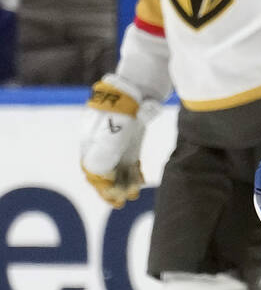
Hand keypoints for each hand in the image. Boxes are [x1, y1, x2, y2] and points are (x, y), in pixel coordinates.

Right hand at [80, 76, 155, 208]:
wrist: (138, 88)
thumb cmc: (122, 110)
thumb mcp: (111, 134)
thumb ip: (104, 156)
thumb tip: (100, 178)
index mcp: (90, 142)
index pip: (92, 170)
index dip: (101, 186)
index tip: (112, 196)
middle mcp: (102, 144)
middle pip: (104, 172)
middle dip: (113, 188)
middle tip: (122, 201)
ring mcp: (117, 142)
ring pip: (118, 169)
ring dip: (125, 183)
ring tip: (134, 193)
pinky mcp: (132, 141)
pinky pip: (130, 161)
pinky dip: (134, 173)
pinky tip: (141, 181)